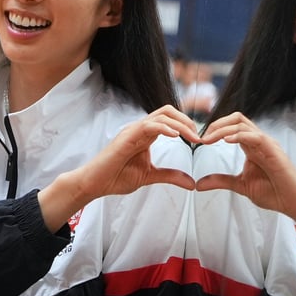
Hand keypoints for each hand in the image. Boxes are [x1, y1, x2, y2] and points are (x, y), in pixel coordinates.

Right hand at [39, 105, 197, 230]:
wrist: (95, 184)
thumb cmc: (116, 177)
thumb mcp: (150, 176)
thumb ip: (170, 176)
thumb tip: (192, 183)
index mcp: (146, 135)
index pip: (169, 119)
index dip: (187, 126)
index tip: (200, 140)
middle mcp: (140, 128)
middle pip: (168, 111)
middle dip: (187, 121)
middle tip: (199, 137)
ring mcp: (132, 130)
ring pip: (161, 115)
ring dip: (181, 124)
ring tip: (193, 137)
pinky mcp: (126, 137)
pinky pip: (148, 125)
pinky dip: (164, 128)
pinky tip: (176, 136)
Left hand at [197, 113, 295, 257]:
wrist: (294, 204)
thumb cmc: (274, 193)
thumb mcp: (241, 185)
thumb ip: (221, 181)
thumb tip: (198, 184)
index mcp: (252, 146)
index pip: (232, 126)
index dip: (214, 129)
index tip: (199, 140)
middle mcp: (260, 141)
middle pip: (236, 118)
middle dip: (216, 124)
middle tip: (201, 138)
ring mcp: (268, 144)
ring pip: (244, 124)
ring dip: (222, 129)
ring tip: (208, 139)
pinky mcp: (274, 151)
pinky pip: (256, 136)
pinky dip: (239, 136)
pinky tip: (226, 141)